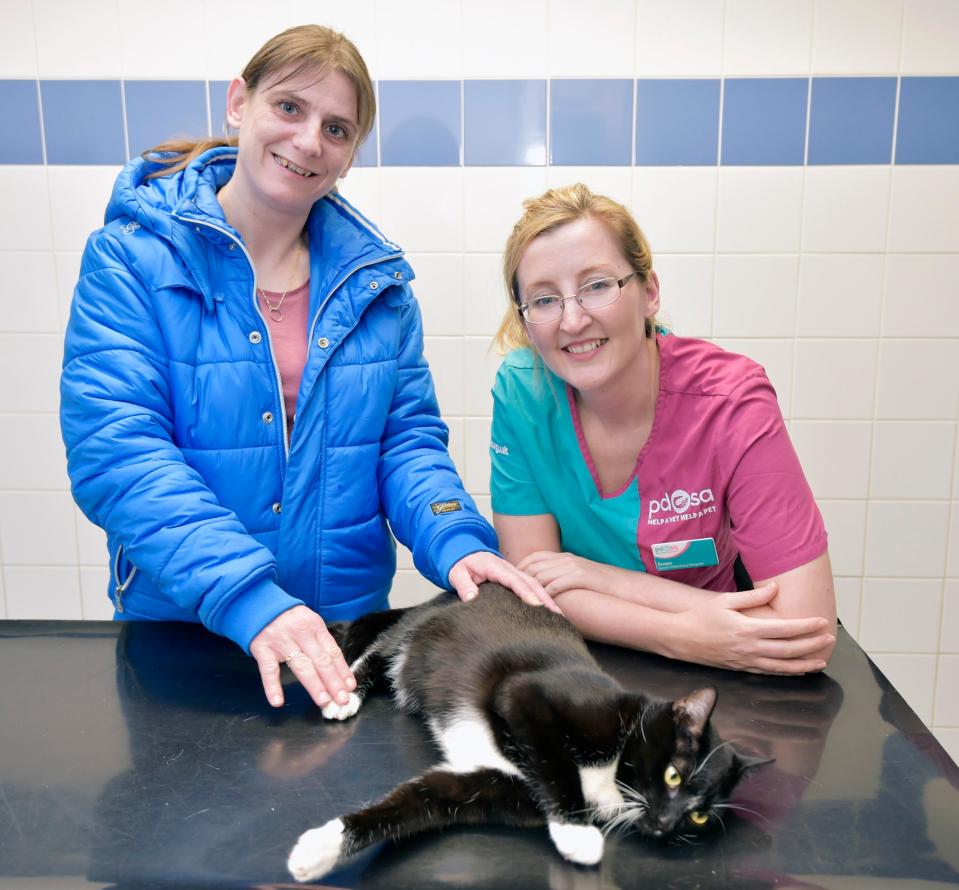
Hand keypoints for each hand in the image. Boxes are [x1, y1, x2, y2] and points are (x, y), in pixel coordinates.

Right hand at [249, 605, 355, 708]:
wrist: (260, 605)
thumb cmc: (289, 619)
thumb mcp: (309, 624)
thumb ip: (321, 644)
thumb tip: (339, 672)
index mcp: (315, 626)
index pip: (332, 651)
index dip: (342, 670)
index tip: (350, 686)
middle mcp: (300, 632)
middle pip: (320, 660)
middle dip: (333, 682)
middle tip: (342, 699)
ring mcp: (281, 641)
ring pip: (301, 666)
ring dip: (314, 685)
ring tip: (324, 701)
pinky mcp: (262, 649)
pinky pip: (268, 670)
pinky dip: (272, 686)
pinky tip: (278, 701)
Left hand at [449, 551, 561, 612]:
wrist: (463, 552)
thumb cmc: (461, 564)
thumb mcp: (457, 573)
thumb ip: (463, 585)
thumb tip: (471, 598)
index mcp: (495, 566)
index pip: (513, 579)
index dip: (525, 592)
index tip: (535, 604)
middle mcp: (508, 568)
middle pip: (530, 581)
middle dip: (544, 597)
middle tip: (557, 614)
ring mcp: (513, 572)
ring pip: (534, 583)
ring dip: (547, 597)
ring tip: (559, 614)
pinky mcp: (515, 577)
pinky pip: (531, 585)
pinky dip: (542, 596)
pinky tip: (549, 608)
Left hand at [518, 550, 625, 597]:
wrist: (627, 586)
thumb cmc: (602, 584)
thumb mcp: (579, 574)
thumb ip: (561, 575)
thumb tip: (544, 585)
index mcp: (565, 556)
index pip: (535, 556)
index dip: (520, 567)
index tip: (511, 579)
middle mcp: (567, 559)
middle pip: (534, 566)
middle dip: (521, 579)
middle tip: (511, 592)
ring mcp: (574, 567)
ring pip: (542, 575)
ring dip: (531, 588)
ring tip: (522, 599)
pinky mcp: (581, 577)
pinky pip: (557, 584)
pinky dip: (546, 593)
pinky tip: (541, 602)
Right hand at [675, 584, 833, 674]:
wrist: (682, 639)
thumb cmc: (702, 617)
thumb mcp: (726, 600)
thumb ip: (753, 596)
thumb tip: (775, 588)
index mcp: (748, 629)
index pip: (785, 629)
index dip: (806, 626)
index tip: (822, 622)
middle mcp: (750, 648)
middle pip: (788, 649)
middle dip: (812, 645)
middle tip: (829, 640)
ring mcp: (746, 661)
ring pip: (782, 666)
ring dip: (804, 664)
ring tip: (821, 661)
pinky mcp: (742, 669)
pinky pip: (770, 673)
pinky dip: (787, 672)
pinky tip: (798, 670)